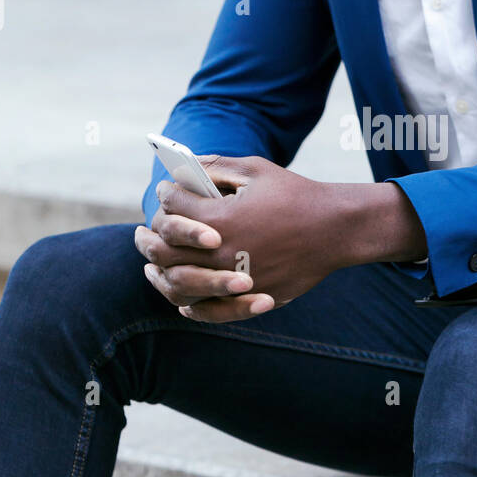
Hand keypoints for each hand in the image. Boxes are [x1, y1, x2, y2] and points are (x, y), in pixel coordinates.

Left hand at [136, 155, 342, 322]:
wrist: (335, 229)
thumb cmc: (296, 194)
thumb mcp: (254, 170)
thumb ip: (214, 166)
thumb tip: (180, 168)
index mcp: (220, 218)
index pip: (172, 208)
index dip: (165, 195)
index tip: (165, 191)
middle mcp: (221, 253)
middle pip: (165, 248)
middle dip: (149, 235)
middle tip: (142, 231)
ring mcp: (234, 279)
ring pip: (178, 282)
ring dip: (158, 272)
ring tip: (150, 263)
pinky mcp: (248, 297)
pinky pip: (206, 309)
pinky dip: (187, 304)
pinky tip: (177, 296)